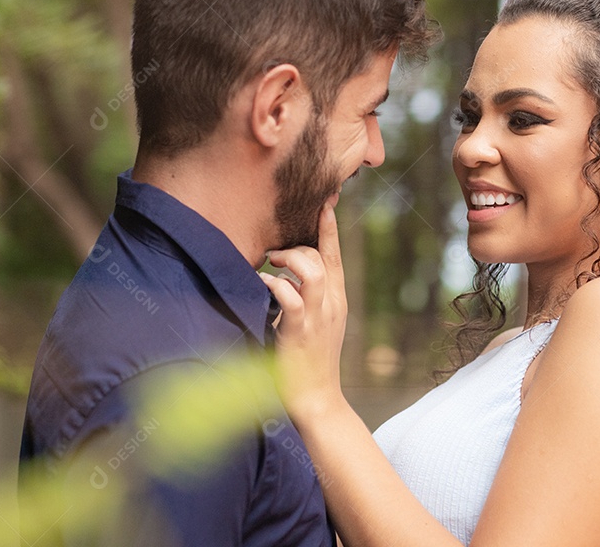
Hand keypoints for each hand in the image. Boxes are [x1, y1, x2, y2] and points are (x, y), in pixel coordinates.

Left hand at [261, 202, 347, 421]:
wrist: (318, 399)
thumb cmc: (309, 362)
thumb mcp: (315, 324)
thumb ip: (306, 299)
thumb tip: (283, 277)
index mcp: (336, 300)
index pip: (335, 255)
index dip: (329, 227)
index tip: (325, 201)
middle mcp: (332, 304)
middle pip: (323, 257)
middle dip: (300, 245)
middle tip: (275, 253)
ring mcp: (318, 318)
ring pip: (313, 271)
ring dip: (290, 260)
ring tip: (272, 263)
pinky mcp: (300, 331)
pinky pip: (291, 298)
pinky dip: (275, 285)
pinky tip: (263, 284)